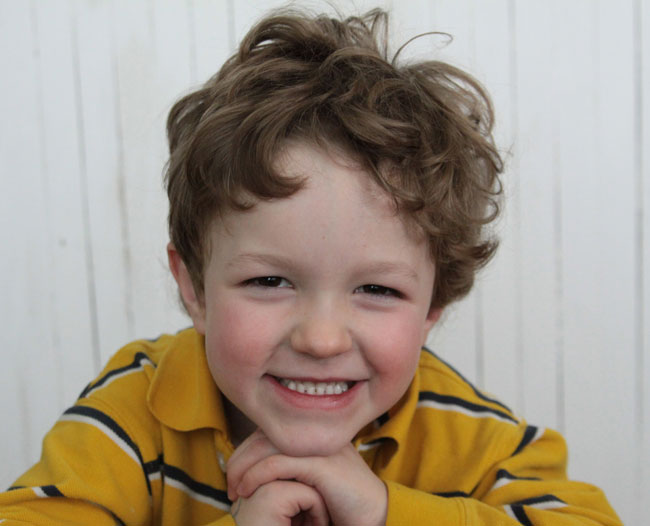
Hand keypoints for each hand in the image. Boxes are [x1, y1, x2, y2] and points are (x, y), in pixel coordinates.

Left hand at [227, 429, 387, 525]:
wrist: (372, 513)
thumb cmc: (339, 498)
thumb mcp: (309, 475)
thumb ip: (290, 463)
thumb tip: (254, 466)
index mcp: (312, 430)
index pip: (267, 430)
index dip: (246, 450)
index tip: (234, 475)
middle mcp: (315, 431)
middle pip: (263, 434)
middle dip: (240, 459)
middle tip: (230, 486)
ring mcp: (318, 444)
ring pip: (266, 445)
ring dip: (243, 468)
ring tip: (235, 490)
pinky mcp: (320, 463)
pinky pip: (277, 463)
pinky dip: (256, 475)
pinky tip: (248, 489)